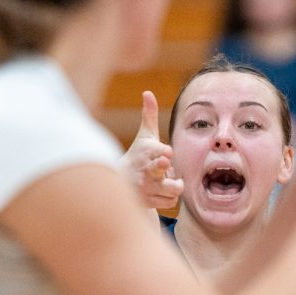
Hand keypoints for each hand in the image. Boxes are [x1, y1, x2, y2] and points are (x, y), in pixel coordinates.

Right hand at [120, 91, 183, 209]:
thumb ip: (149, 116)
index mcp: (146, 152)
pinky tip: (163, 191)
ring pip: (171, 189)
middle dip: (162, 166)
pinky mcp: (149, 202)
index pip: (157, 151)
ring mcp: (147, 187)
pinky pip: (170, 202)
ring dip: (175, 186)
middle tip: (164, 162)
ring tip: (170, 181)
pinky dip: (170, 197)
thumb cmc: (138, 155)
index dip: (163, 152)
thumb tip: (147, 92)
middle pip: (157, 170)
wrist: (120, 182)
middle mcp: (146, 170)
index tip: (166, 152)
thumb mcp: (144, 136)